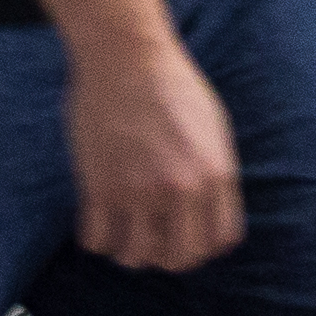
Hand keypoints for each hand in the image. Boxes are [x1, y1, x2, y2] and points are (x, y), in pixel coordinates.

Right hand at [66, 29, 244, 269]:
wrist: (127, 56)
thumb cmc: (172, 84)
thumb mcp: (214, 127)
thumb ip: (216, 172)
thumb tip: (212, 211)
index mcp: (216, 174)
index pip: (220, 241)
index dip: (203, 247)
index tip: (186, 239)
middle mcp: (182, 189)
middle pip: (179, 258)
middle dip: (166, 257)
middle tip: (152, 243)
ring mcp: (140, 191)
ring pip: (135, 258)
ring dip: (128, 252)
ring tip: (123, 235)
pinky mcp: (101, 186)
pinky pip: (97, 240)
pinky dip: (96, 239)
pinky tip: (97, 221)